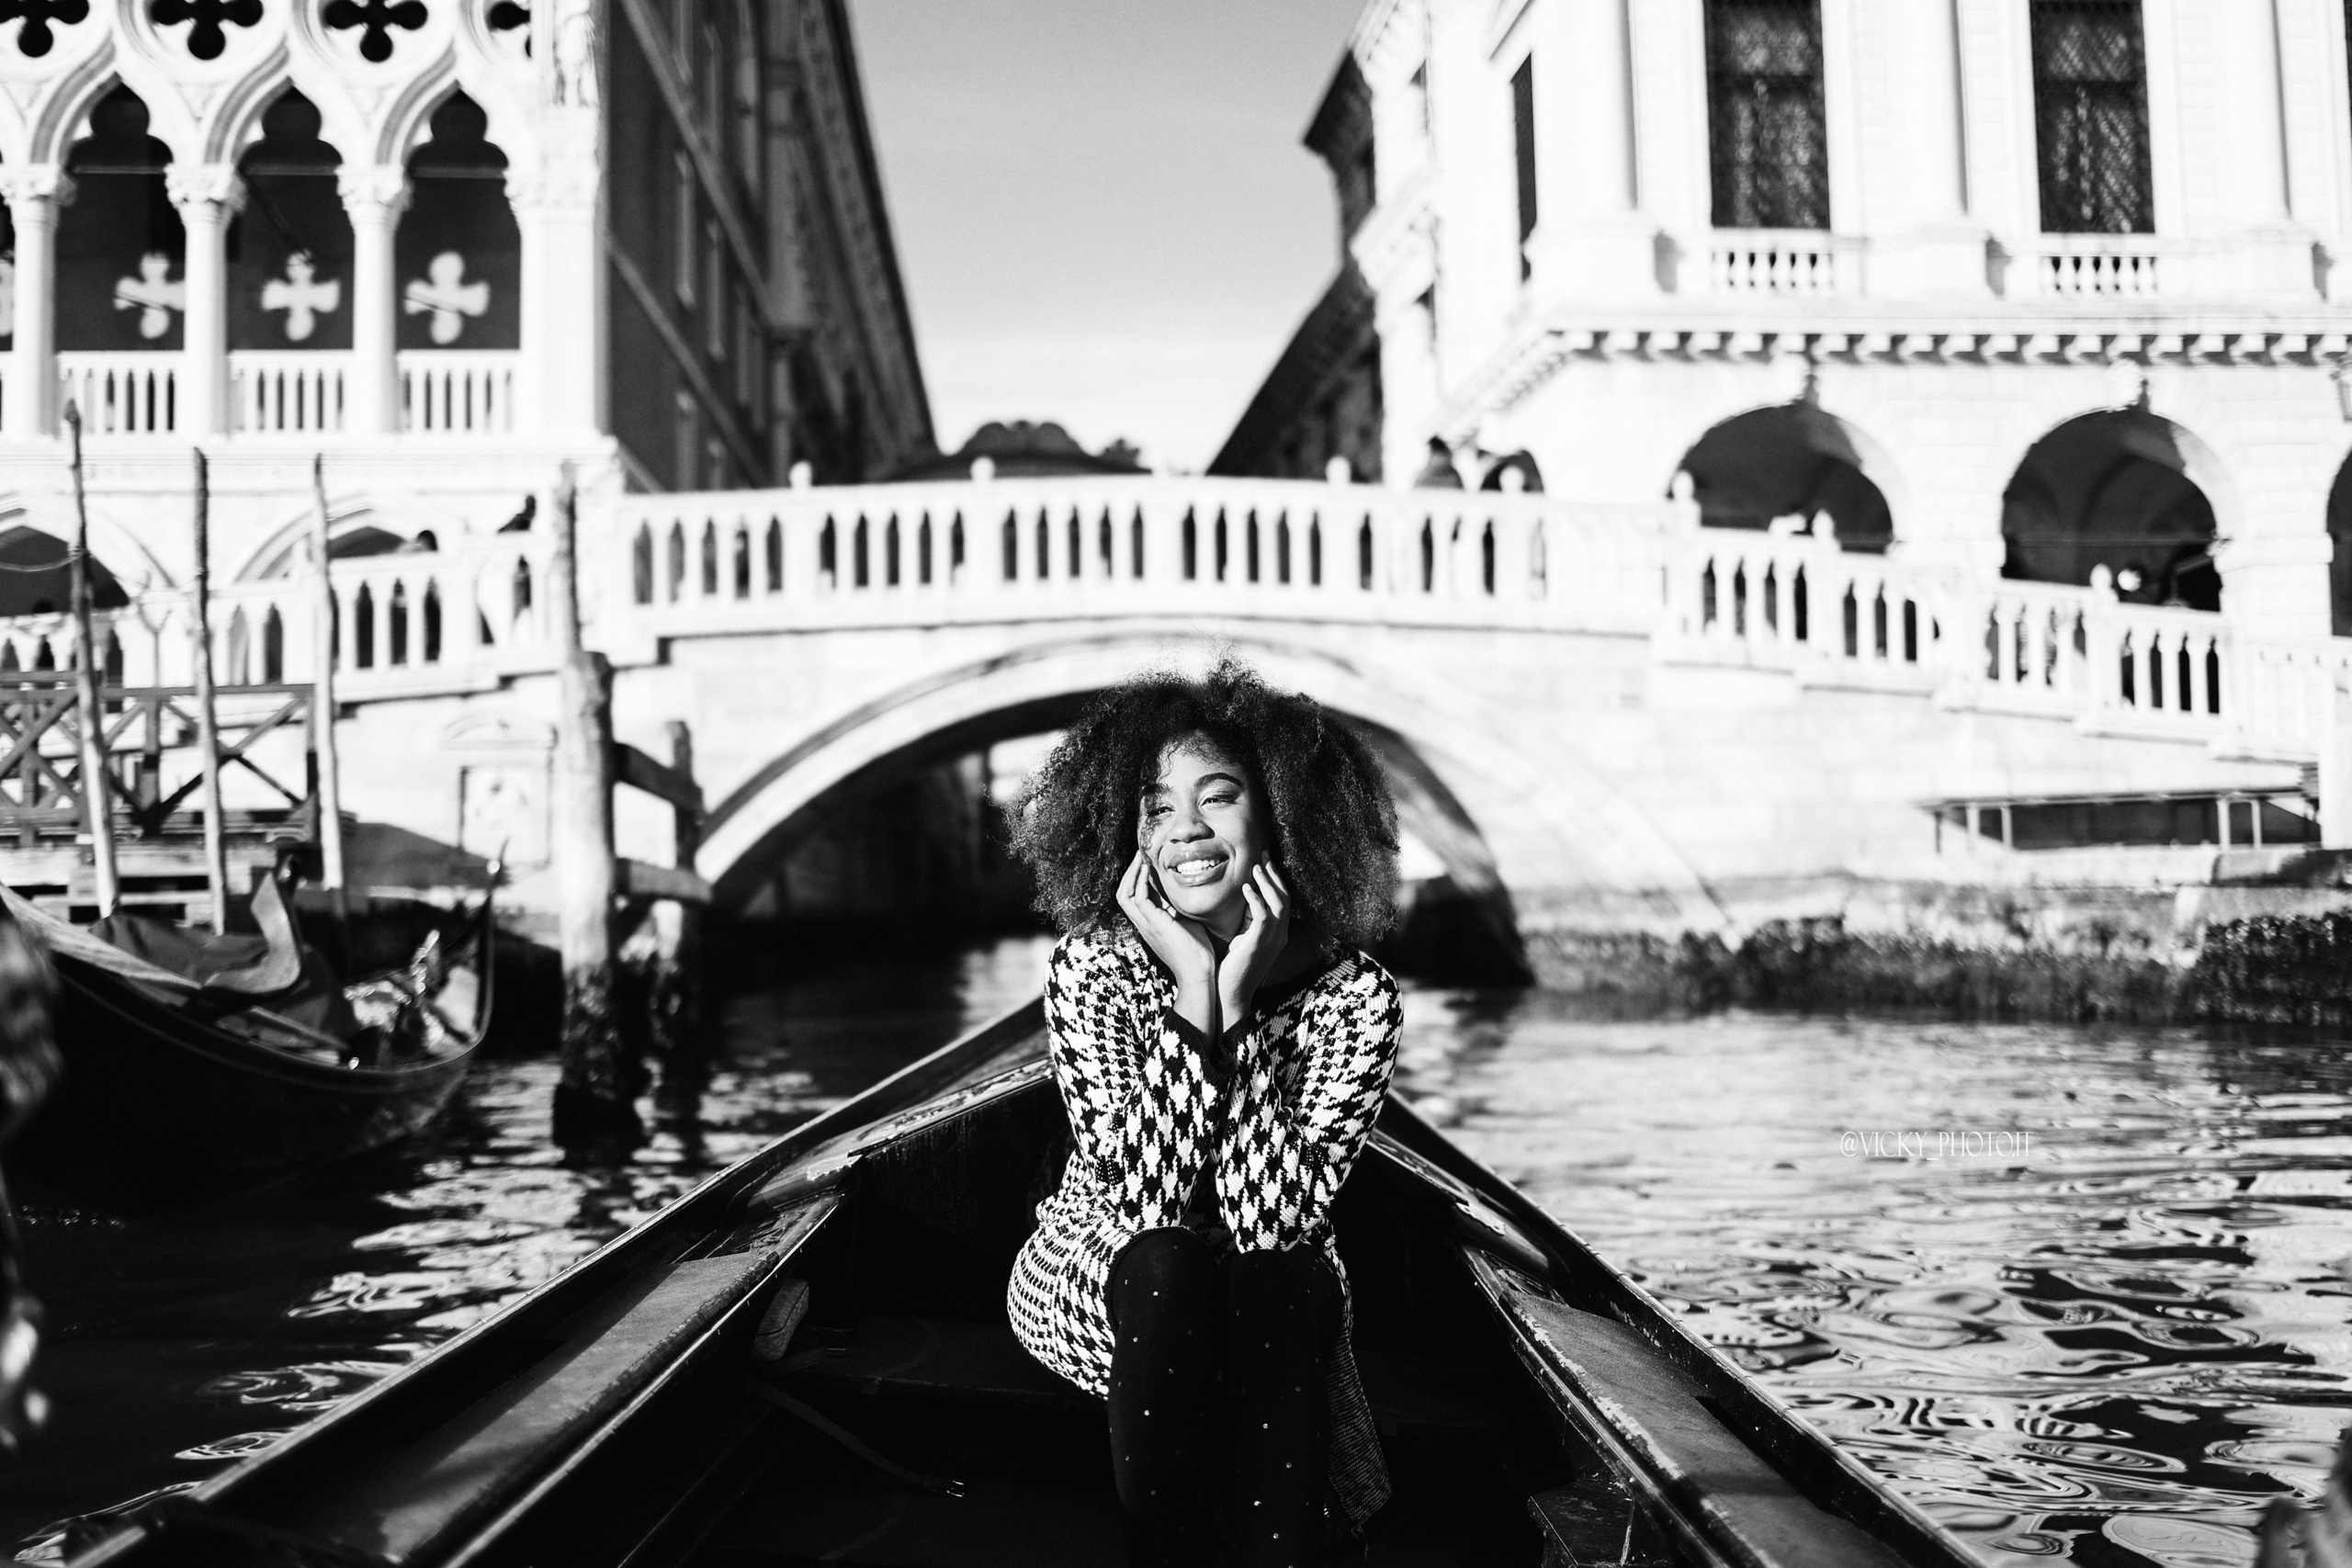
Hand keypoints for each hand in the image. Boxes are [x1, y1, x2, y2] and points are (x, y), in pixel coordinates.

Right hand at [1116, 851, 1216, 993]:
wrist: (1199, 972)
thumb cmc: (1197, 951)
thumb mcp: (1186, 923)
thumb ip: (1179, 909)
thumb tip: (1185, 892)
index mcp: (1149, 925)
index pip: (1133, 898)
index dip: (1137, 880)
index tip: (1147, 862)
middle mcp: (1143, 924)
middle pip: (1122, 895)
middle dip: (1130, 873)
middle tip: (1140, 855)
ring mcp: (1146, 925)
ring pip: (1125, 895)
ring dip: (1133, 873)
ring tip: (1142, 857)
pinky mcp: (1154, 923)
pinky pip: (1139, 897)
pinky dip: (1142, 881)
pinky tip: (1150, 870)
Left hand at [1218, 863, 1290, 1027]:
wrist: (1230, 994)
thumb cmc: (1231, 967)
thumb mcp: (1242, 938)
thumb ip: (1245, 920)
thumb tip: (1239, 898)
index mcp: (1277, 934)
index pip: (1282, 900)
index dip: (1275, 879)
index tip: (1264, 861)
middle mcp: (1280, 935)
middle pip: (1285, 897)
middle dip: (1274, 874)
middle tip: (1263, 854)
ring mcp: (1273, 940)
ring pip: (1278, 903)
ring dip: (1267, 882)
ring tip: (1256, 866)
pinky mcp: (1259, 944)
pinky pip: (1263, 916)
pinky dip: (1256, 899)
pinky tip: (1246, 888)